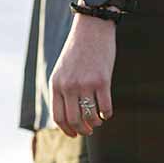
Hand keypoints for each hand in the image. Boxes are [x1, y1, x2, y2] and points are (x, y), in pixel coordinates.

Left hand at [50, 17, 115, 136]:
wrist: (92, 28)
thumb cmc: (78, 51)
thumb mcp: (63, 70)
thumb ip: (62, 90)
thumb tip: (69, 117)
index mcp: (56, 84)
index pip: (58, 117)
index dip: (66, 130)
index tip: (74, 134)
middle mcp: (68, 86)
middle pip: (74, 121)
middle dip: (82, 130)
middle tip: (89, 130)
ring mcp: (85, 84)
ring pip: (90, 117)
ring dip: (95, 123)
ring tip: (98, 121)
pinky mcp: (102, 81)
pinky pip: (105, 107)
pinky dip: (106, 114)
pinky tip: (107, 112)